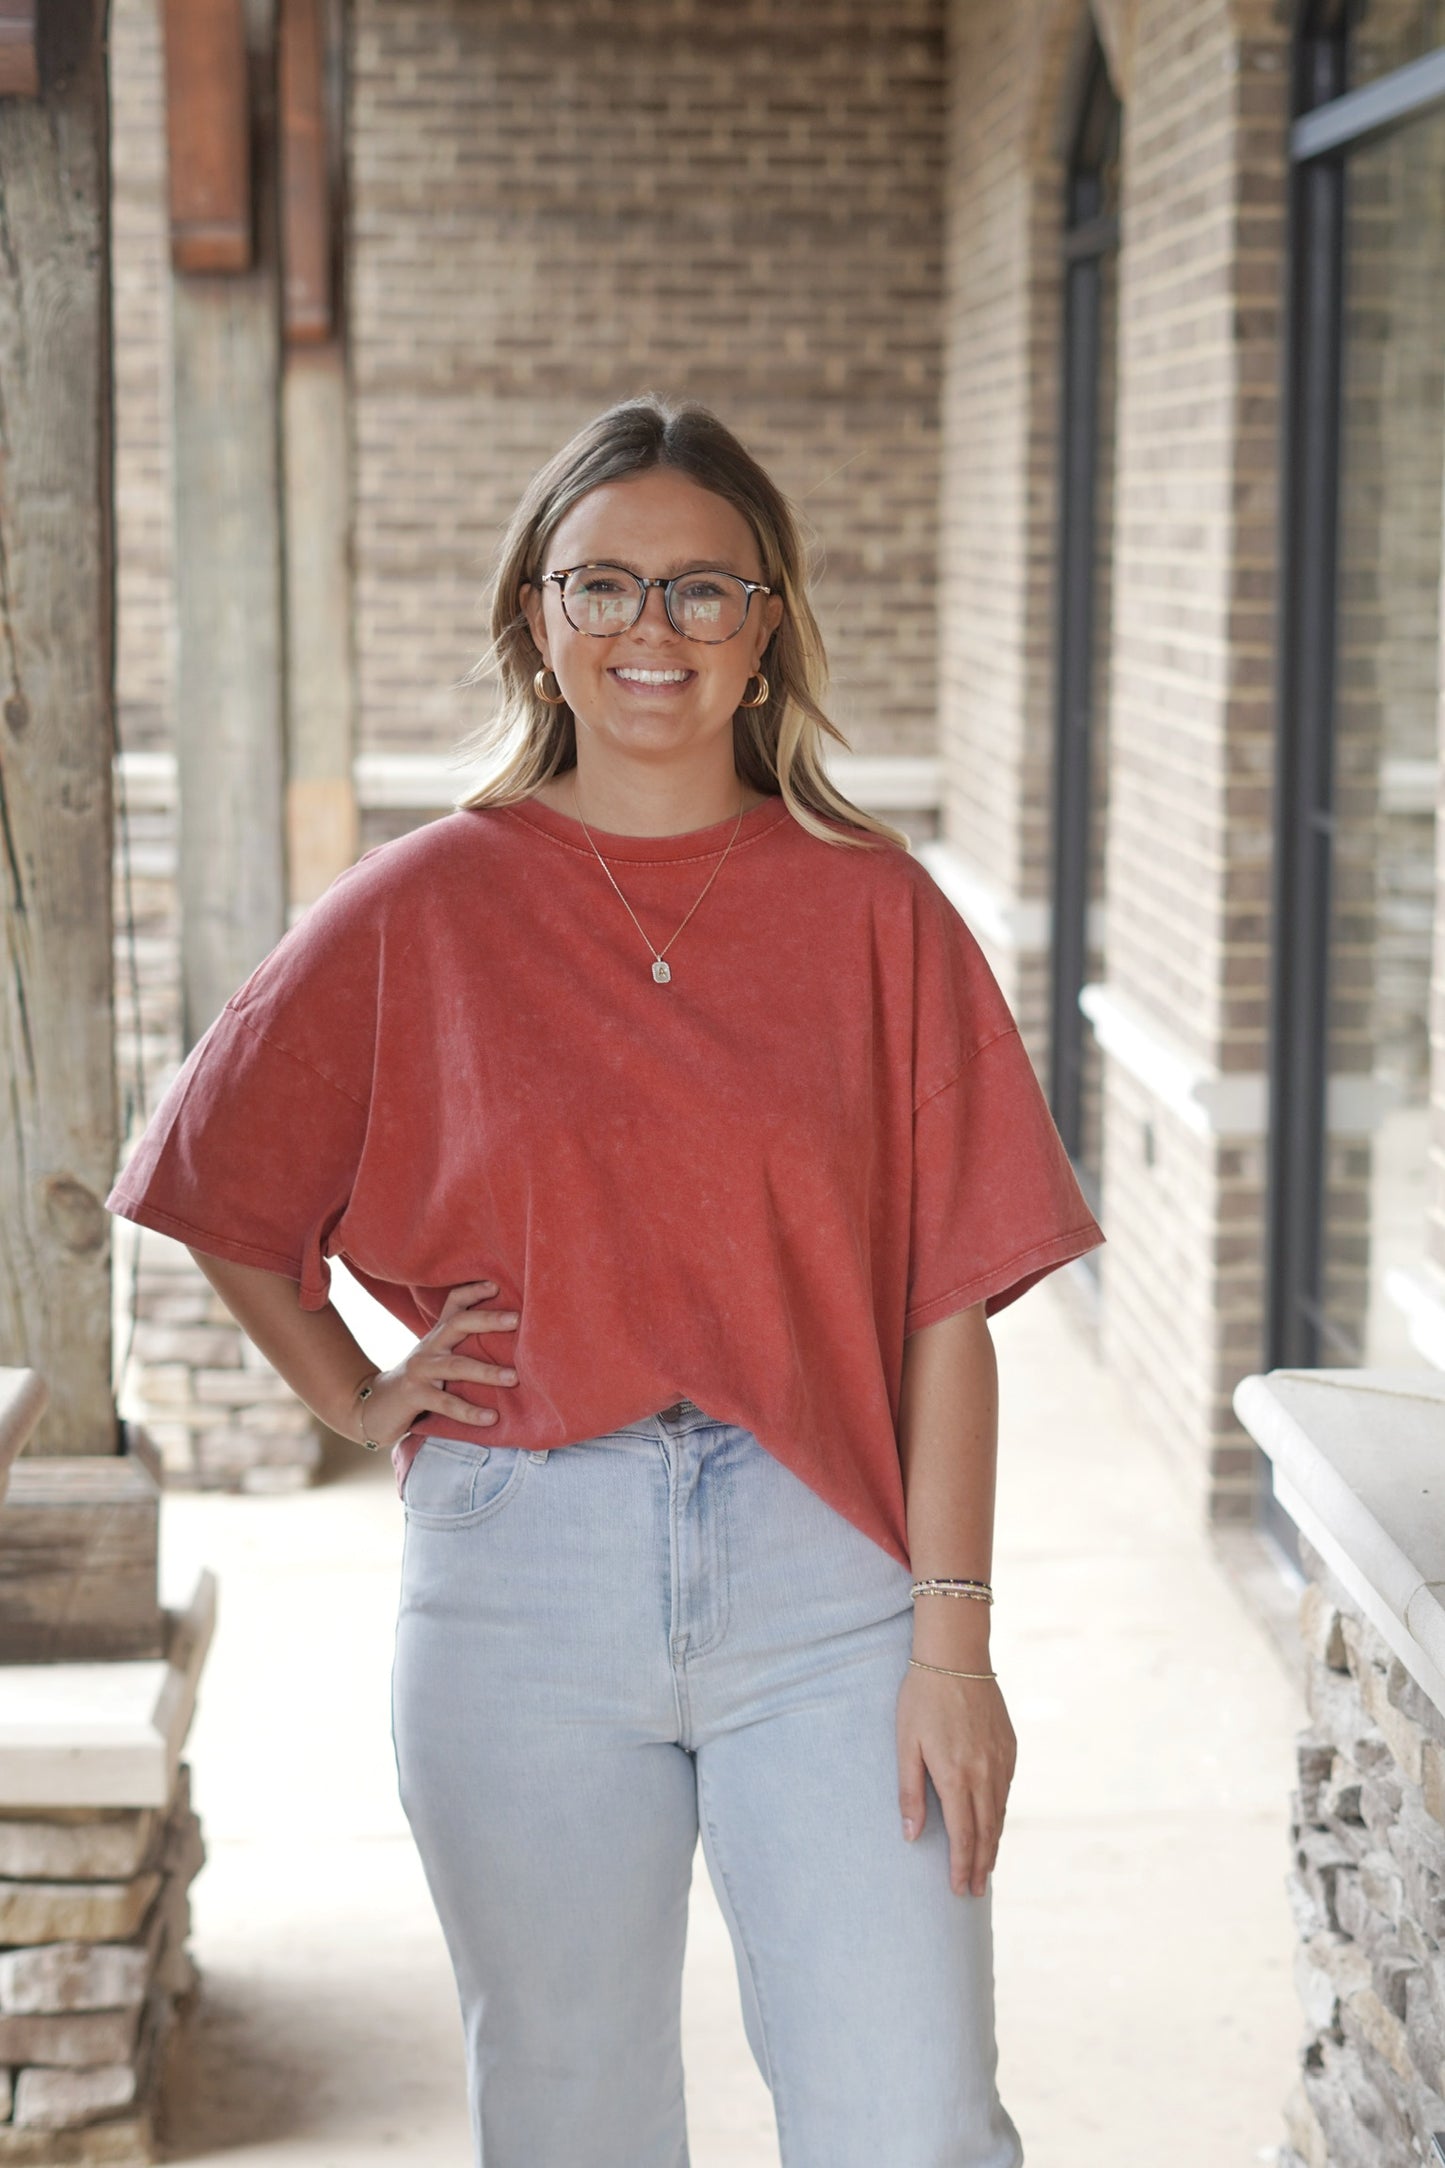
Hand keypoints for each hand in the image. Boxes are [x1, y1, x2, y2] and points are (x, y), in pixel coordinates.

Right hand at [349, 1280, 518, 1448]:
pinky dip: (469, 1411)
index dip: (473, 1291)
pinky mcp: (415, 1396)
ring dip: (487, 1371)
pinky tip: (491, 1418)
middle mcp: (430, 1347)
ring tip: (514, 1377)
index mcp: (438, 1336)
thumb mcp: (438, 1358)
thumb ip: (464, 1348)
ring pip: (456, 1365)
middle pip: (458, 1324)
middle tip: (517, 1320)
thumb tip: (512, 1345)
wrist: (375, 1407)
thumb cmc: (419, 1381)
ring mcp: (420, 1370)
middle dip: (488, 1320)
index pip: (454, 1304)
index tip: (498, 1286)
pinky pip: (445, 1403)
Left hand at [896, 1665, 1015, 1897]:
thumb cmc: (922, 1698)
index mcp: (955, 1776)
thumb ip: (909, 1792)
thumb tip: (911, 1835)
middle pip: (986, 1832)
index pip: (962, 1835)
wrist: (956, 1656)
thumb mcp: (906, 1744)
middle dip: (981, 1865)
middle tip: (975, 1892)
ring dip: (994, 1844)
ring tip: (987, 1868)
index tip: (958, 1889)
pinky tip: (995, 1823)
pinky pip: (1007, 1790)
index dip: (961, 1866)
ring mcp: (1000, 1761)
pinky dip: (1001, 1814)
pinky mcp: (1009, 1747)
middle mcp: (984, 1774)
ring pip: (1000, 1814)